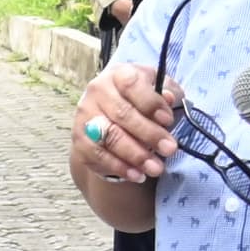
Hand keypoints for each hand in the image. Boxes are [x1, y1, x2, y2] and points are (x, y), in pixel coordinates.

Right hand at [71, 60, 180, 184]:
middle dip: (149, 134)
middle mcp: (96, 92)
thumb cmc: (138, 97)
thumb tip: (169, 99)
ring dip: (135, 155)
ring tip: (156, 168)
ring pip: (109, 137)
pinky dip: (119, 167)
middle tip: (170, 149)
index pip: (131, 85)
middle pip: (122, 114)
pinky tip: (137, 175)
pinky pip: (98, 156)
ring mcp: (85, 116)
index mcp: (117, 75)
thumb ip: (167, 90)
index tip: (168, 120)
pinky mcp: (79, 139)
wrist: (108, 111)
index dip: (151, 103)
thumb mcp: (156, 87)